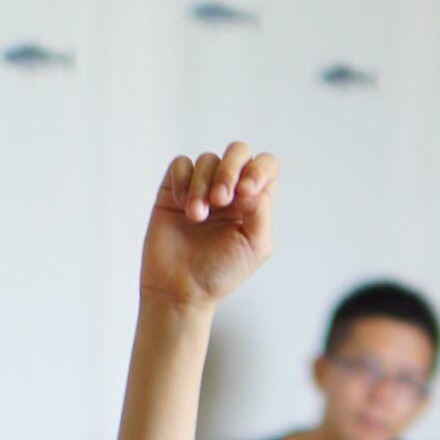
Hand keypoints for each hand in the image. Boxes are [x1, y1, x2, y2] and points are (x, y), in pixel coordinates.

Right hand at [141, 143, 277, 312]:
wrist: (180, 288)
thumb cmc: (220, 272)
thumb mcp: (255, 245)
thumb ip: (261, 210)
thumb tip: (247, 183)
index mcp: (253, 202)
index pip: (266, 165)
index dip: (259, 169)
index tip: (246, 193)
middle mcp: (229, 190)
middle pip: (238, 151)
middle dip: (230, 169)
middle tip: (221, 200)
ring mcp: (201, 188)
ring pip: (207, 159)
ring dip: (202, 186)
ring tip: (197, 217)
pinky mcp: (173, 190)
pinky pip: (180, 165)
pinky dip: (182, 181)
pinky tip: (182, 206)